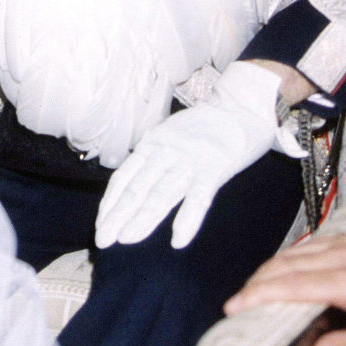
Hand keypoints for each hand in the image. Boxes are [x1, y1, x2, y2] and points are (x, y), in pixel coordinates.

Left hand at [95, 61, 303, 249]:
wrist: (243, 105)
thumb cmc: (208, 125)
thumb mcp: (172, 135)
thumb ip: (155, 157)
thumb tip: (136, 183)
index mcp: (153, 144)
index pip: (124, 177)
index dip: (111, 202)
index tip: (101, 225)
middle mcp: (166, 152)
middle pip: (137, 188)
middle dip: (117, 216)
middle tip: (103, 240)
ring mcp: (189, 160)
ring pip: (161, 194)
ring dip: (142, 219)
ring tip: (125, 239)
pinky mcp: (215, 167)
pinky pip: (198, 198)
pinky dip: (187, 220)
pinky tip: (178, 241)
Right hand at [225, 230, 345, 345]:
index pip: (297, 283)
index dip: (262, 294)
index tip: (236, 306)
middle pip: (290, 262)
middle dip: (260, 284)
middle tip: (238, 306)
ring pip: (296, 252)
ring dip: (273, 274)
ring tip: (258, 300)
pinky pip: (310, 248)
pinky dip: (291, 265)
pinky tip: (283, 283)